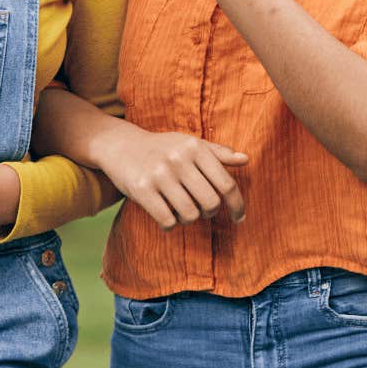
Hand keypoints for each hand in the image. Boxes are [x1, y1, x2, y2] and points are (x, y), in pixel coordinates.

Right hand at [102, 129, 248, 228]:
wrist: (120, 145)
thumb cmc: (162, 148)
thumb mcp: (189, 143)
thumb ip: (218, 153)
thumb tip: (246, 159)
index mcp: (195, 147)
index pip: (227, 184)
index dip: (237, 205)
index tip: (239, 218)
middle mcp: (178, 158)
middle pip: (210, 203)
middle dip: (209, 213)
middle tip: (201, 210)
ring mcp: (159, 174)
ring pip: (190, 215)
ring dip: (188, 219)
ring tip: (180, 209)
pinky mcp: (141, 189)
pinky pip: (168, 221)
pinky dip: (170, 224)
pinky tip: (164, 213)